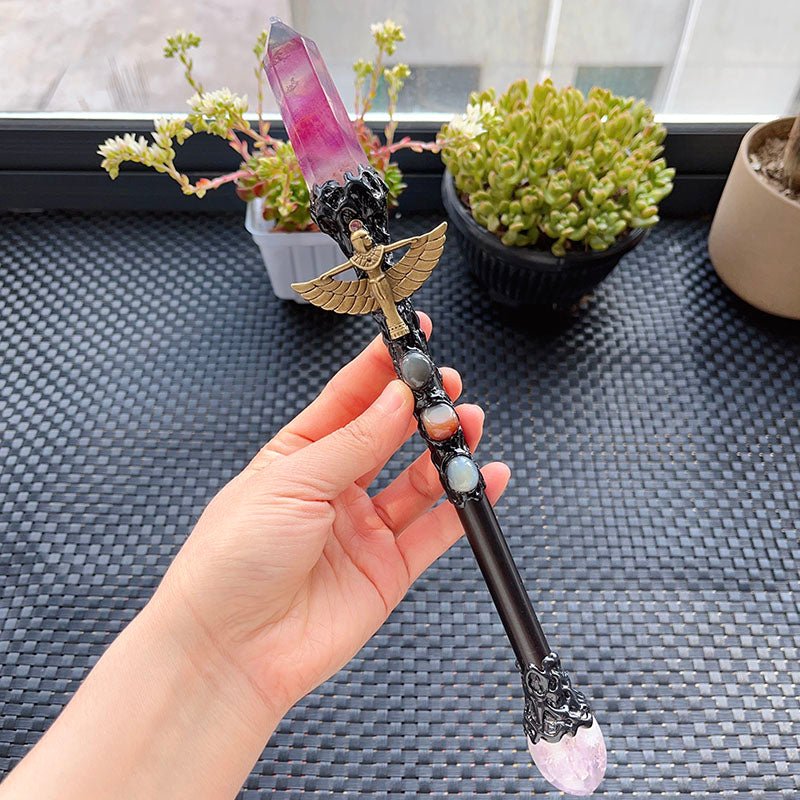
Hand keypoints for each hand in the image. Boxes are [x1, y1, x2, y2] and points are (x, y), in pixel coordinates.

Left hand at [157, 313, 510, 718]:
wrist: (229, 651)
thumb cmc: (231, 562)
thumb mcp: (290, 483)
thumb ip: (352, 443)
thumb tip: (393, 398)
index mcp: (297, 457)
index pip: (347, 399)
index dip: (380, 368)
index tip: (410, 338)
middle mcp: (333, 489)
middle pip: (388, 435)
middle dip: (420, 407)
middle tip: (447, 387)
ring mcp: (362, 528)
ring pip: (417, 479)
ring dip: (446, 450)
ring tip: (467, 426)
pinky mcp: (386, 568)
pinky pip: (435, 530)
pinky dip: (463, 506)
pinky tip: (484, 480)